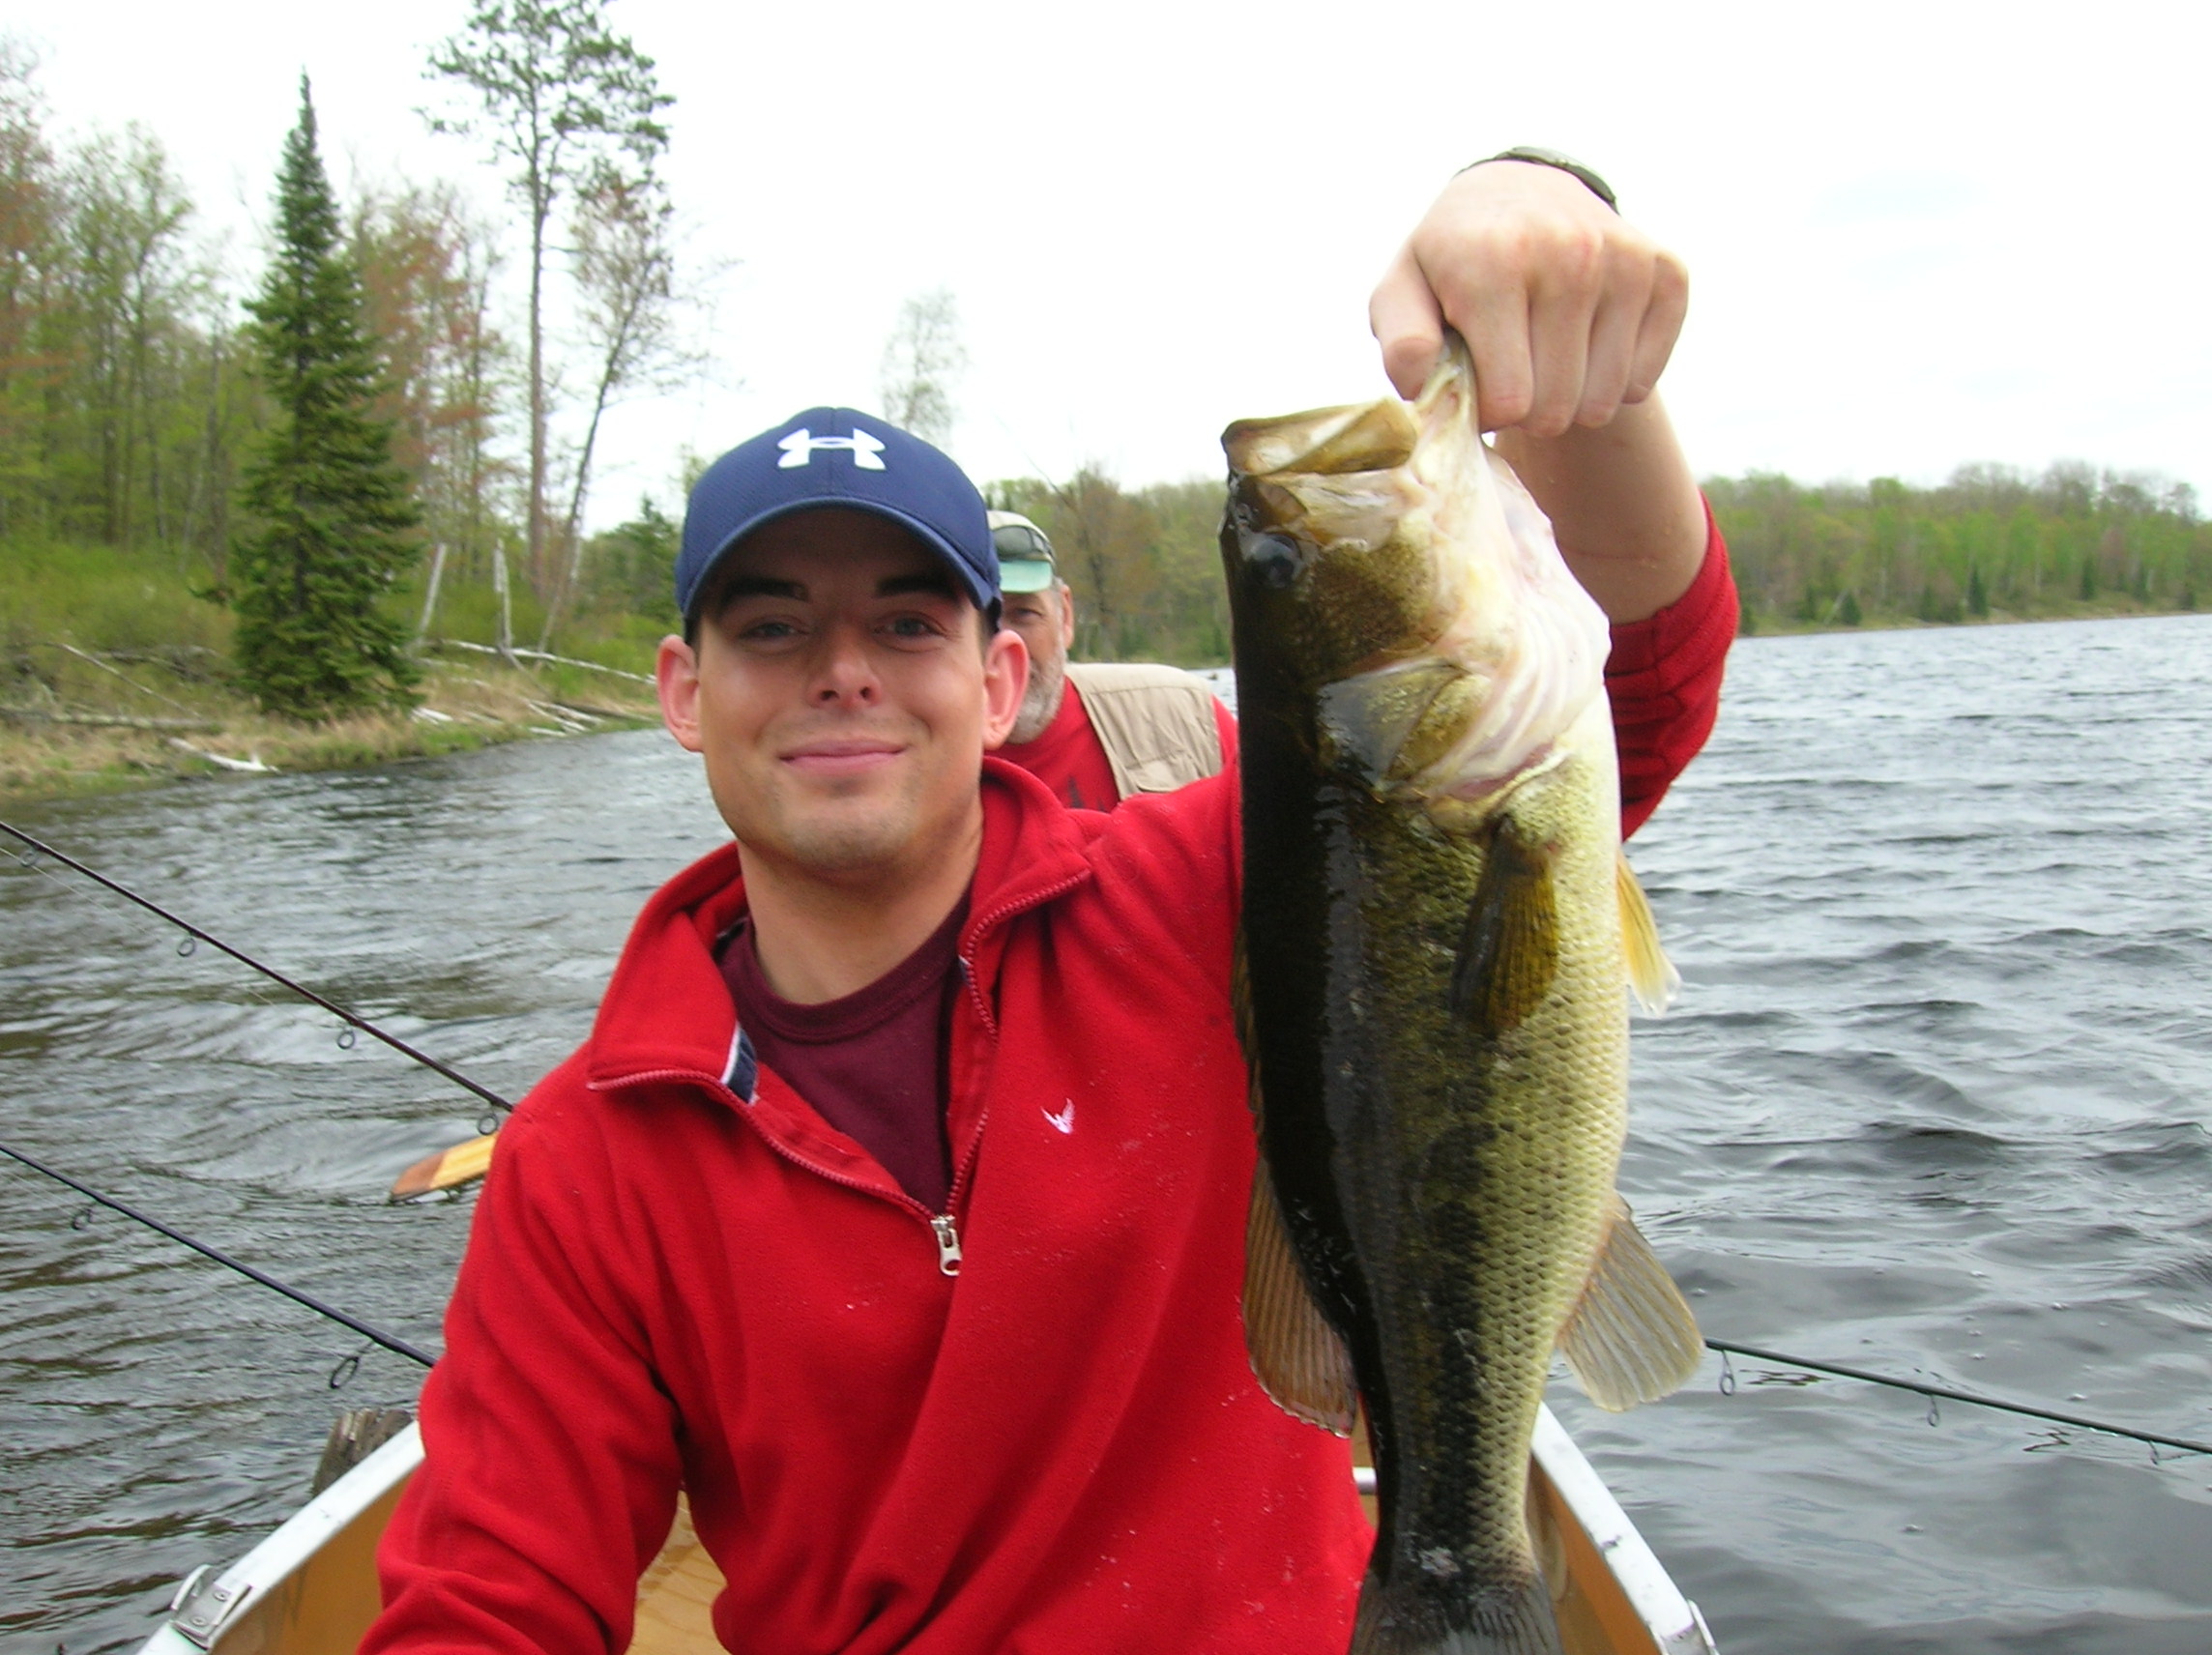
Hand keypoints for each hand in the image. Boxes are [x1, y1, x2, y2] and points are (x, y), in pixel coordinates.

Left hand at [1370, 161, 1688, 435]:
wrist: (1520, 191)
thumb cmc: (1451, 260)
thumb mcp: (1402, 292)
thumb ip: (1403, 343)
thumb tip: (1420, 387)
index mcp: (1497, 262)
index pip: (1510, 401)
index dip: (1487, 411)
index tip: (1475, 383)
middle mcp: (1571, 254)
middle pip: (1556, 408)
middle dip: (1526, 410)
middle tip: (1509, 374)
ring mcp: (1626, 261)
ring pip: (1602, 402)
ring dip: (1569, 400)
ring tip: (1542, 359)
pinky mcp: (1667, 274)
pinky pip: (1642, 382)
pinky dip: (1612, 383)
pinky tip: (1584, 347)